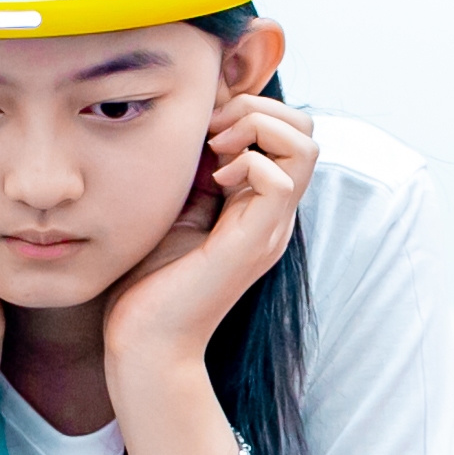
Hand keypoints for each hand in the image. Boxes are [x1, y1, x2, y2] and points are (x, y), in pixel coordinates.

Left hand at [105, 92, 315, 376]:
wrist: (146, 344)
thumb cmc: (150, 285)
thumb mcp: (176, 211)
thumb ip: (193, 173)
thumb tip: (195, 127)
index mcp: (259, 207)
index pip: (291, 133)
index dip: (251, 111)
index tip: (206, 129)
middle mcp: (274, 216)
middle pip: (307, 131)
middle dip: (258, 110)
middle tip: (213, 133)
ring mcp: (269, 230)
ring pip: (303, 147)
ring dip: (257, 129)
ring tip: (217, 150)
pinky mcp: (253, 244)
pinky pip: (279, 180)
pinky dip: (248, 162)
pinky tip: (212, 180)